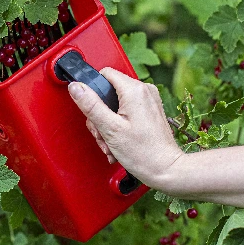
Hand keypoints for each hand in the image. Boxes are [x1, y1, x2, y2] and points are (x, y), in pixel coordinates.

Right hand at [68, 68, 183, 187]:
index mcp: (134, 90)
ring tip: (111, 142)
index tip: (91, 108)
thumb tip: (76, 87)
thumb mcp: (109, 129)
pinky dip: (119, 124)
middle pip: (109, 92)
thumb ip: (91, 105)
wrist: (167, 170)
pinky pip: (127, 110)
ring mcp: (149, 100)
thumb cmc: (143, 153)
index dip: (93, 90)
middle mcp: (144, 90)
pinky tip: (118, 141)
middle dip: (100, 115)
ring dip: (108, 124)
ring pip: (116, 103)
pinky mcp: (151, 110)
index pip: (104, 74)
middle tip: (102, 134)